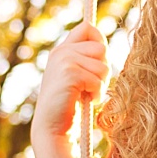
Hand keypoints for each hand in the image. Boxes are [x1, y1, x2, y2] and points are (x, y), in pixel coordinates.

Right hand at [30, 22, 109, 157]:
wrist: (52, 129)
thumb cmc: (69, 106)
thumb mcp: (76, 77)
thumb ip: (85, 60)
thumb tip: (104, 48)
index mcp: (62, 50)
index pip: (87, 28)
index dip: (99, 42)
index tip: (98, 62)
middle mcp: (61, 52)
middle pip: (101, 48)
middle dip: (103, 69)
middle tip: (92, 86)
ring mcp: (64, 61)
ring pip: (103, 65)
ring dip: (101, 84)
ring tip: (88, 95)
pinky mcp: (69, 74)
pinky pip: (98, 79)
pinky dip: (97, 93)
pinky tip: (85, 101)